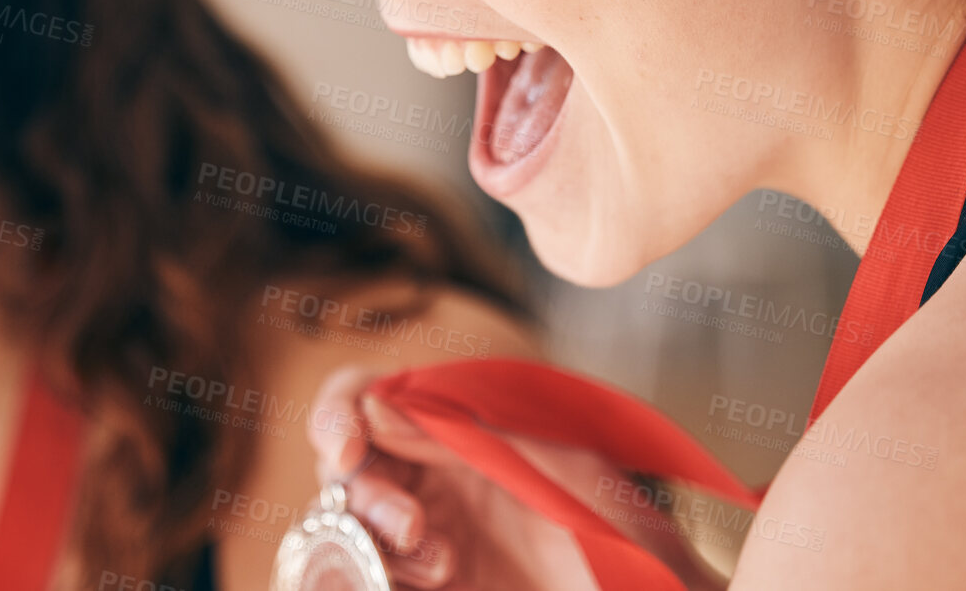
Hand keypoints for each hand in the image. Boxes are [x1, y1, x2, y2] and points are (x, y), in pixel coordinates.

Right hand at [307, 365, 597, 589]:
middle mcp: (437, 476)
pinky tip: (428, 585)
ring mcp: (430, 537)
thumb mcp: (557, 466)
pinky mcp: (429, 588)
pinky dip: (372, 580)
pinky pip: (371, 578)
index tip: (347, 450)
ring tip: (441, 566)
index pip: (372, 394)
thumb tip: (377, 407)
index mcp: (462, 427)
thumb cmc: (623, 536)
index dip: (342, 412)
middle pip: (351, 465)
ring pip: (350, 526)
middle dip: (365, 492)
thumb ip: (466, 430)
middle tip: (412, 526)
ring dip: (375, 544)